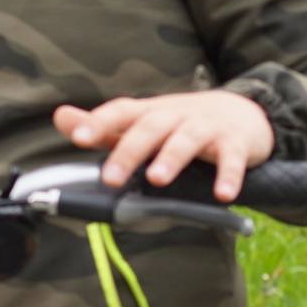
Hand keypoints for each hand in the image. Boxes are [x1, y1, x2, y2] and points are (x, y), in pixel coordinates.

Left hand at [54, 91, 275, 201]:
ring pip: (188, 138)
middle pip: (151, 127)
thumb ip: (105, 126)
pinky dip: (229, 175)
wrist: (244, 112)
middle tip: (111, 177)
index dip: (100, 121)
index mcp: (152, 112)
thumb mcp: (145, 121)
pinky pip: (232, 158)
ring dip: (172, 157)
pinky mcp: (235, 143)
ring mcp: (207, 127)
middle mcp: (177, 115)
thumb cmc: (184, 122)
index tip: (78, 136)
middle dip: (130, 150)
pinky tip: (222, 195)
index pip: (123, 111)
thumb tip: (62, 118)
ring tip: (156, 179)